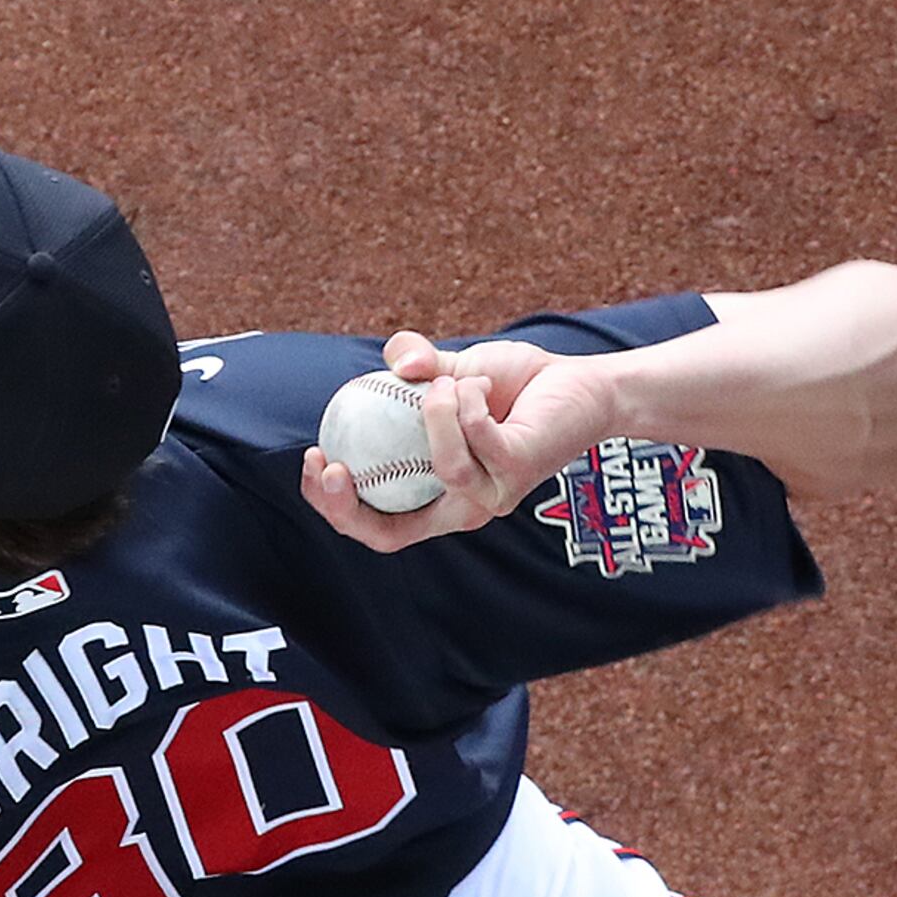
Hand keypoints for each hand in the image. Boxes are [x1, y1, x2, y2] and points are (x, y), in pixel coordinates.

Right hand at [298, 332, 618, 551]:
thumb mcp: (449, 373)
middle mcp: (462, 507)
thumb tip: (395, 361)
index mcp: (436, 496)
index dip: (335, 509)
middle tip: (330, 462)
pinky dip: (466, 400)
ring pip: (443, 468)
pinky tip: (478, 385)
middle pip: (389, 534)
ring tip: (443, 382)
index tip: (316, 459)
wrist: (580, 383)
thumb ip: (414, 365)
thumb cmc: (513, 387)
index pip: (376, 527)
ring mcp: (492, 494)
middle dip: (346, 507)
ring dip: (433, 414)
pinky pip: (478, 436)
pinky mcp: (519, 470)